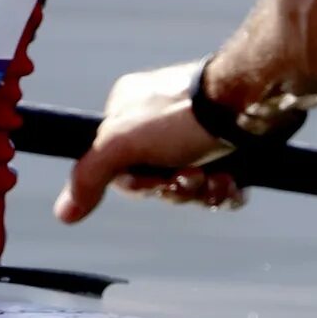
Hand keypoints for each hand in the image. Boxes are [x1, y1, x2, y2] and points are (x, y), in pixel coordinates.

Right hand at [52, 59, 246, 223]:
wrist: (254, 102)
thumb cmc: (183, 117)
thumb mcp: (123, 143)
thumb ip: (89, 176)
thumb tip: (62, 214)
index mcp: (128, 109)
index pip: (118, 165)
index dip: (139, 184)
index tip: (156, 180)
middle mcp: (161, 120)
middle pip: (158, 178)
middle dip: (177, 190)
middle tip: (192, 179)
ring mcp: (199, 132)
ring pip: (192, 183)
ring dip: (204, 194)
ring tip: (219, 181)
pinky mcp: (233, 145)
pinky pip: (223, 182)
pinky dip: (227, 192)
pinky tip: (234, 185)